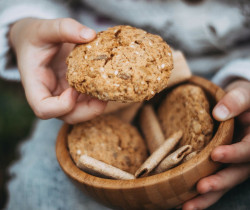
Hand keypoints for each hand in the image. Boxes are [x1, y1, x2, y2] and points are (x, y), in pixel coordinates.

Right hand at [9, 18, 105, 123]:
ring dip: (97, 105)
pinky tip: (107, 83)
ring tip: (109, 89)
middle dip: (88, 111)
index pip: (43, 109)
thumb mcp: (44, 28)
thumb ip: (64, 28)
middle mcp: (50, 95)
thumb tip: (90, 35)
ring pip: (81, 112)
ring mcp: (63, 95)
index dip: (61, 105)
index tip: (74, 89)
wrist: (35, 41)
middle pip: (68, 116)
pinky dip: (98, 96)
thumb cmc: (35, 37)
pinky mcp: (74, 91)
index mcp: (35, 85)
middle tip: (104, 96)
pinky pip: (87, 101)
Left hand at [183, 79, 249, 209]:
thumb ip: (236, 101)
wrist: (237, 103)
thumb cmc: (242, 98)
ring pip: (224, 183)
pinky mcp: (221, 166)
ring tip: (187, 207)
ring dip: (207, 197)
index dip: (235, 154)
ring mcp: (234, 163)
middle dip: (219, 182)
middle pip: (236, 174)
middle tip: (201, 188)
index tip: (216, 155)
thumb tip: (218, 114)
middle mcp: (246, 156)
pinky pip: (213, 180)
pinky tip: (185, 202)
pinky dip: (201, 194)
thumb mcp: (243, 94)